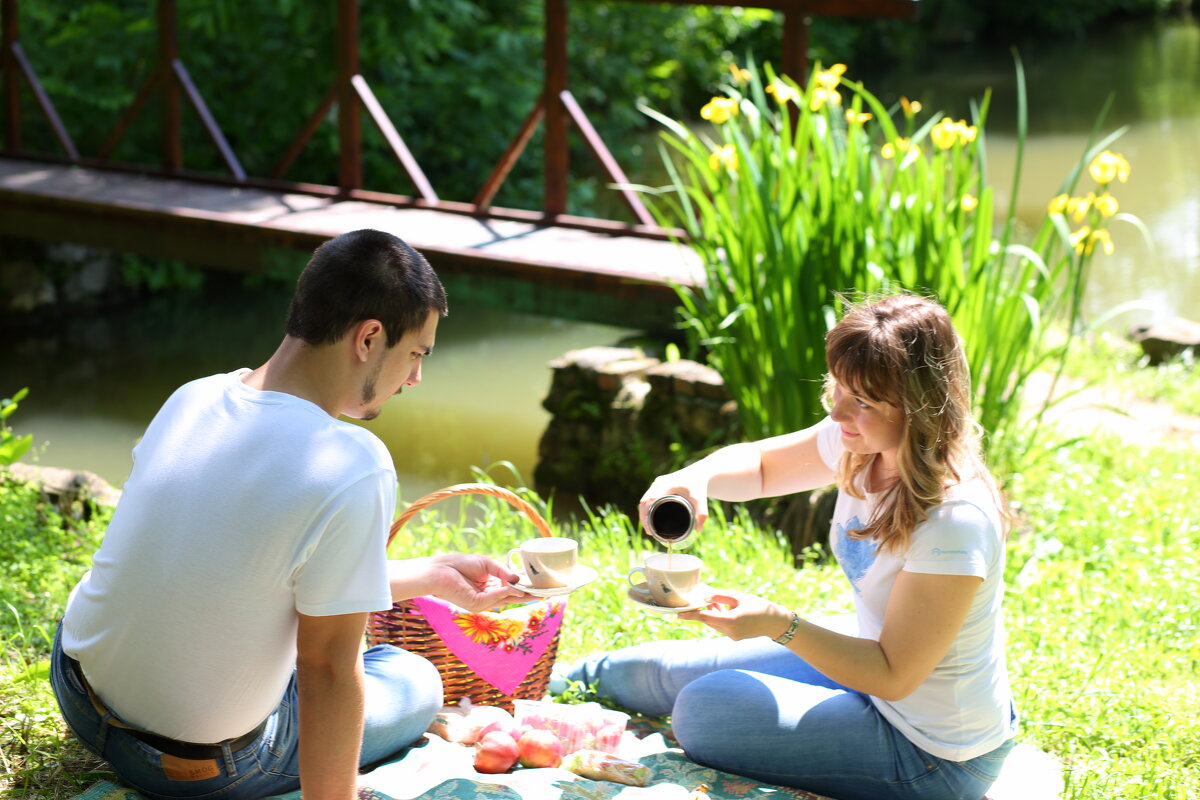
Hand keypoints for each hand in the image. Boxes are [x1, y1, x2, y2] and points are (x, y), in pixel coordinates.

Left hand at [426, 554, 534, 610]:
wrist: (441, 570)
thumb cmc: (460, 563)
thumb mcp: (487, 564)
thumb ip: (503, 572)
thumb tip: (518, 580)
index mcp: (490, 586)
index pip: (510, 589)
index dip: (524, 587)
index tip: (539, 586)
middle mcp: (488, 596)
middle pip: (511, 597)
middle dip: (527, 595)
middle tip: (544, 593)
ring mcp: (483, 602)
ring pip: (506, 599)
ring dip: (520, 595)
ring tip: (536, 591)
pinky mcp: (476, 605)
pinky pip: (495, 598)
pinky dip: (506, 593)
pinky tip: (516, 588)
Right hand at [638, 474, 708, 533]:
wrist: (699, 473)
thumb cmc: (698, 485)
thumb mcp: (700, 499)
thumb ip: (702, 513)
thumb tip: (699, 530)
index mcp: (666, 484)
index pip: (650, 500)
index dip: (647, 515)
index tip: (650, 528)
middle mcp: (659, 483)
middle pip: (644, 501)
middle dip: (644, 517)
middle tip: (649, 532)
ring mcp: (657, 483)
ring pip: (644, 499)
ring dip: (644, 513)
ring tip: (648, 528)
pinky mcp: (658, 485)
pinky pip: (648, 497)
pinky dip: (646, 508)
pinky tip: (648, 517)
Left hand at [678, 589, 793, 641]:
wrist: (775, 623)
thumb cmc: (759, 606)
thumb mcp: (739, 597)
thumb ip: (720, 596)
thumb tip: (704, 596)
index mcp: (731, 621)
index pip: (705, 618)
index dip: (691, 615)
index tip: (678, 614)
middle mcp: (730, 631)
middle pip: (709, 620)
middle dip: (702, 610)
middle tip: (697, 598)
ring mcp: (732, 636)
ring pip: (715, 623)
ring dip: (712, 613)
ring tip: (716, 601)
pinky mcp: (735, 637)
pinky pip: (722, 626)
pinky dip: (719, 617)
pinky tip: (723, 608)